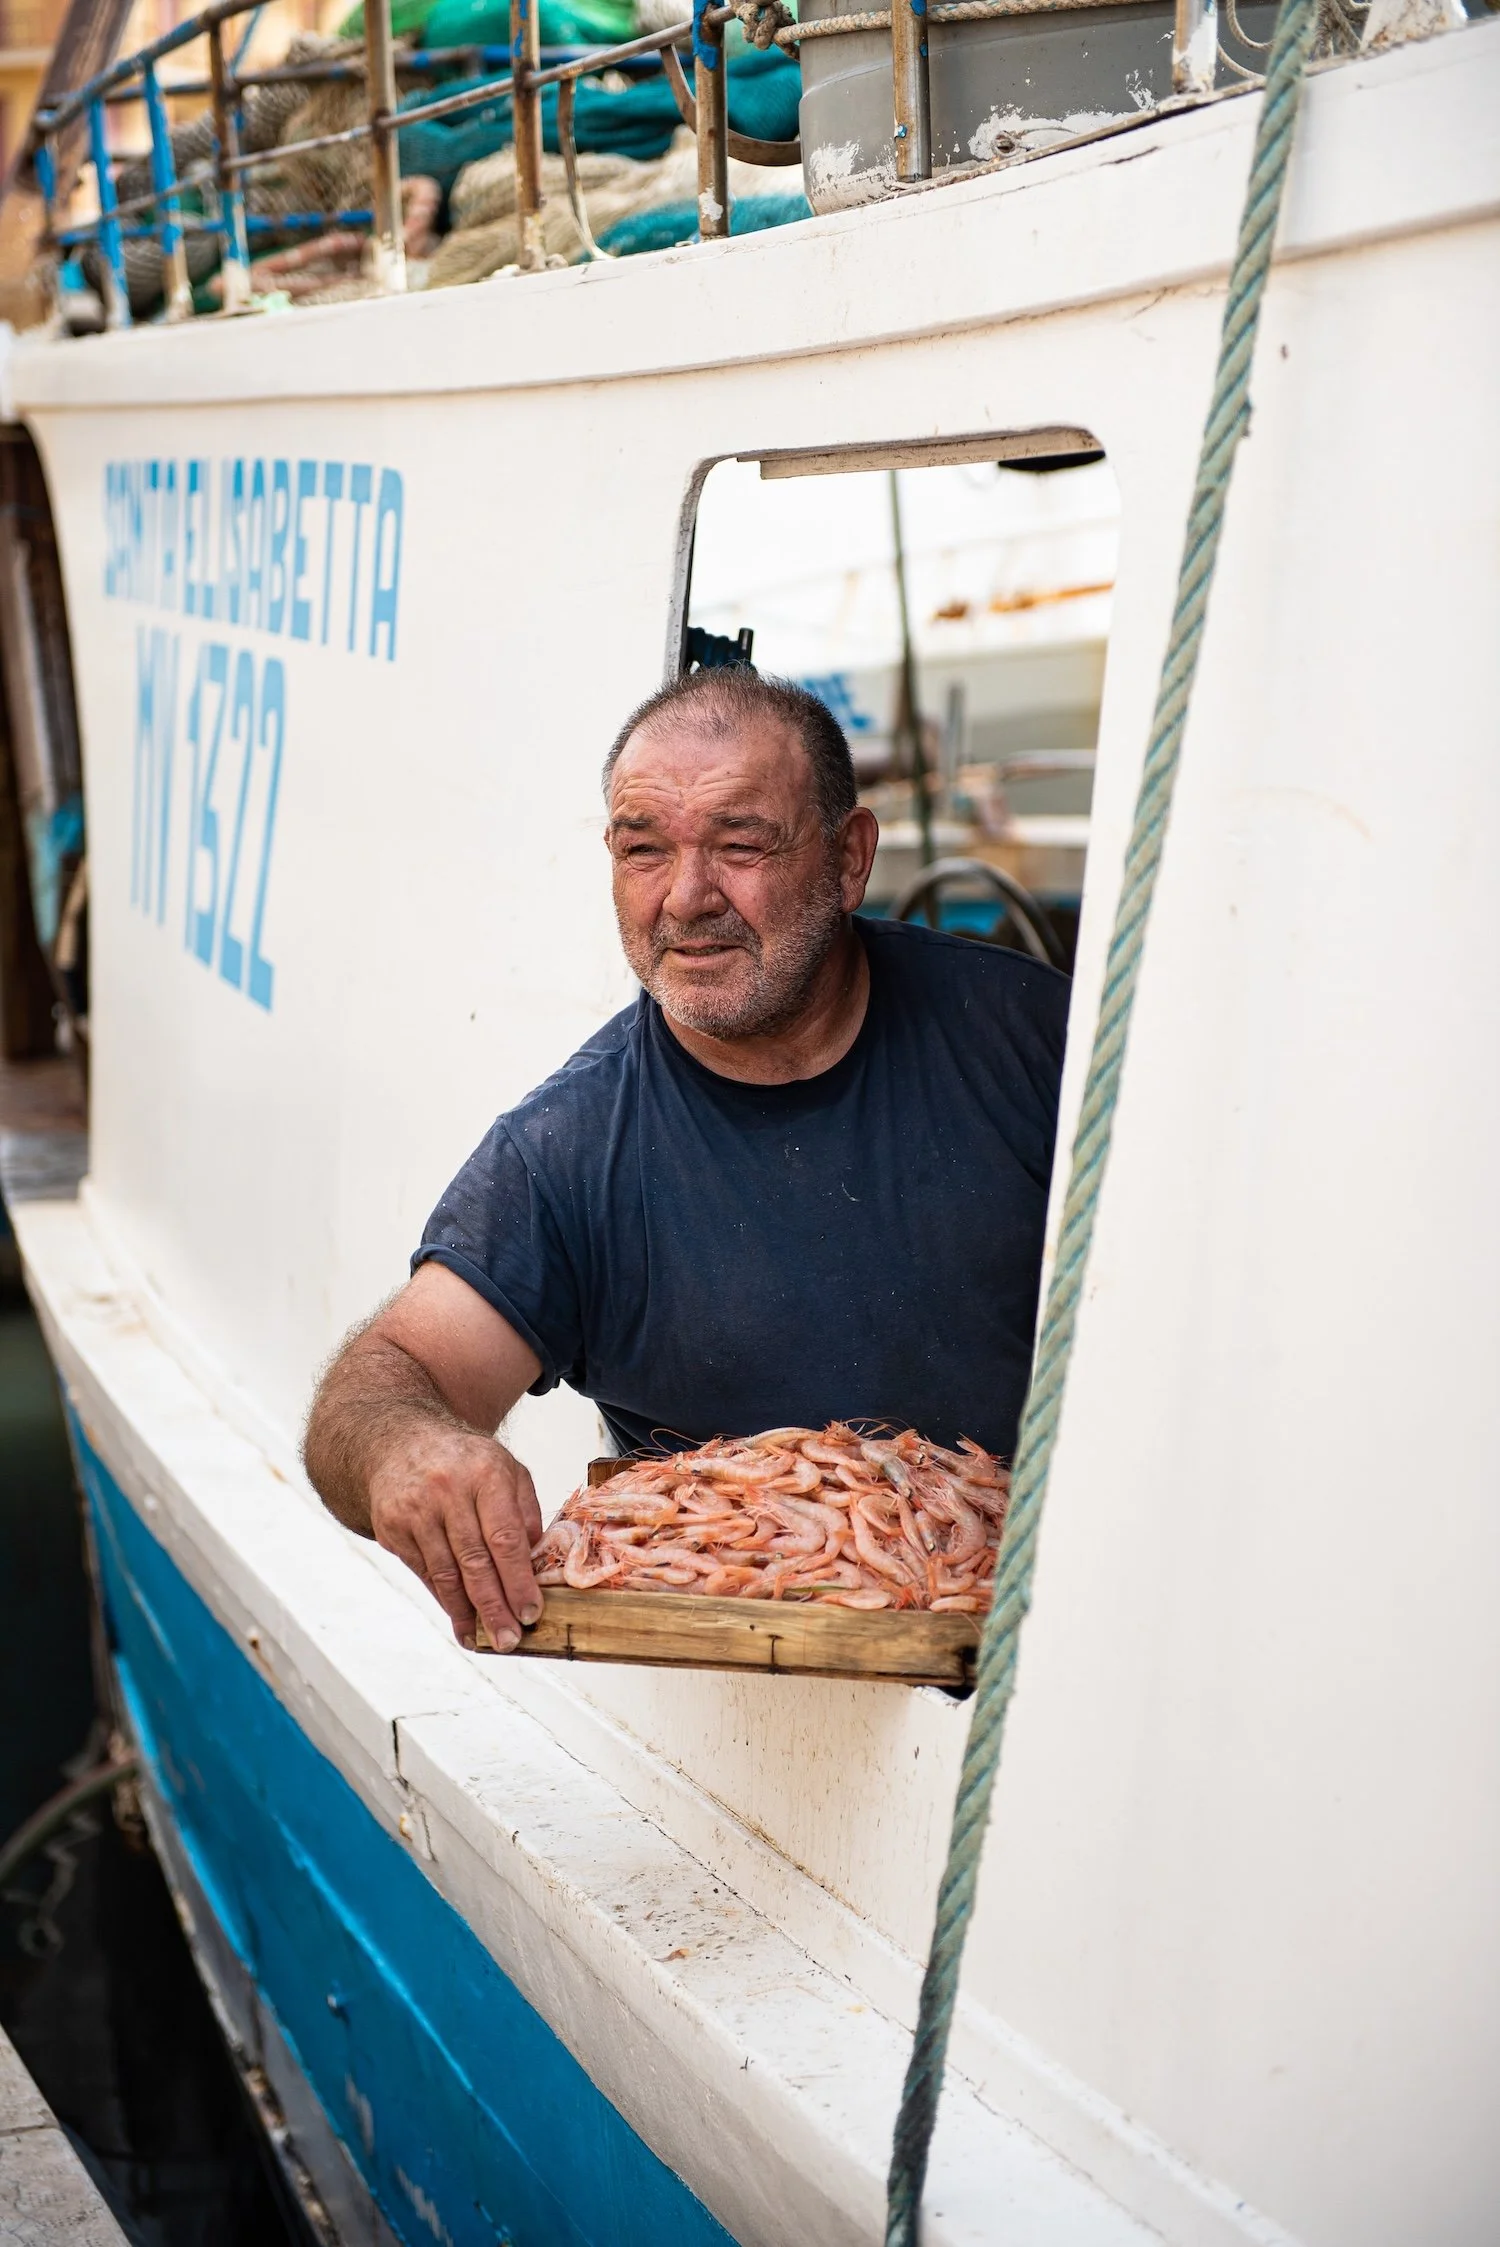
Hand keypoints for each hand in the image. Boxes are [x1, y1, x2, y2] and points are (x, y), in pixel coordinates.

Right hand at [368, 1419, 543, 1651]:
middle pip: (474, 1562)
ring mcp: (415, 1510)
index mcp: (486, 1474)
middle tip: (509, 1640)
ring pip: (445, 1573)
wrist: (400, 1442)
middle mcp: (448, 1491)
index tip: (531, 1612)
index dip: (518, 1580)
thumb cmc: (465, 1462)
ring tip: (484, 1641)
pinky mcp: (392, 1528)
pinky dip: (443, 1600)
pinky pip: (424, 1572)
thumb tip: (537, 1562)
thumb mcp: (506, 1469)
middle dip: (494, 1607)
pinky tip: (460, 1619)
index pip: (505, 1537)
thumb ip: (526, 1511)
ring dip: (466, 1613)